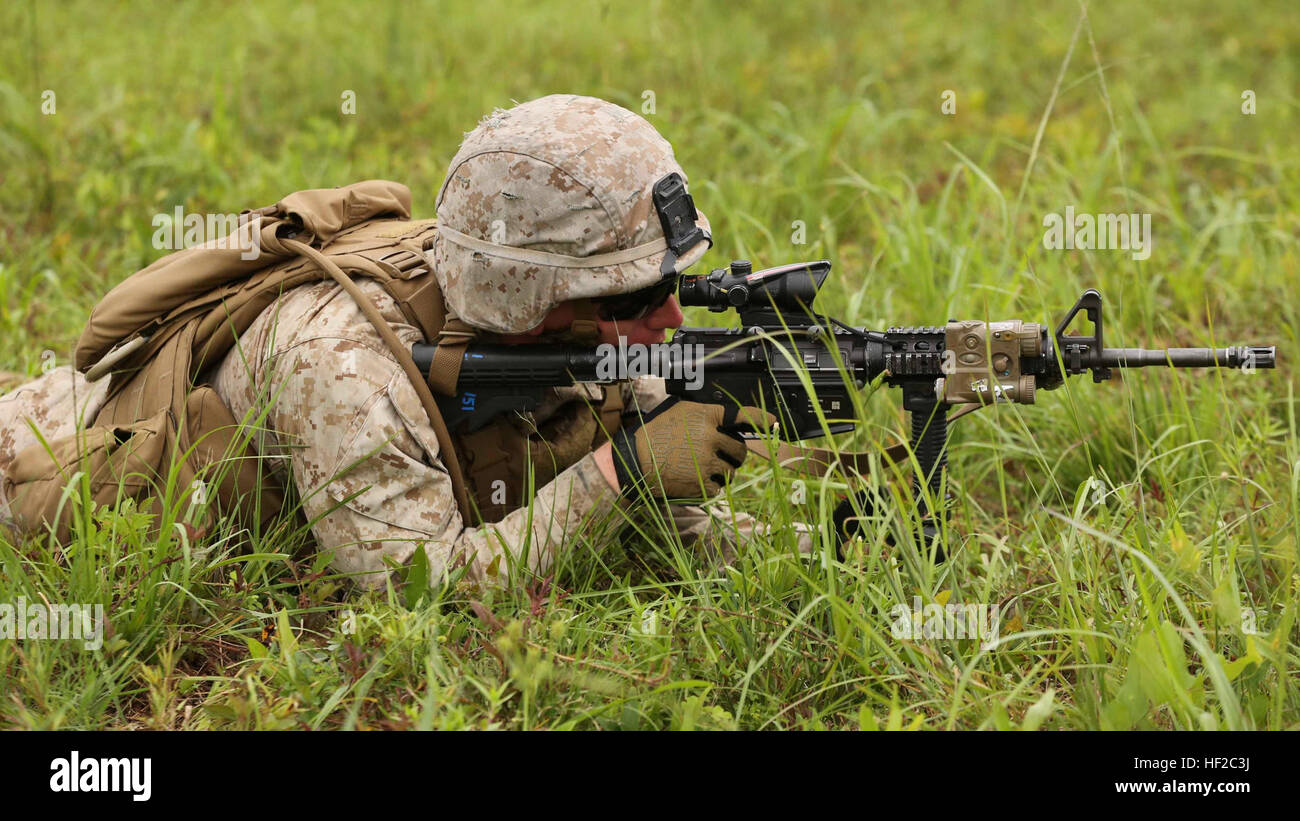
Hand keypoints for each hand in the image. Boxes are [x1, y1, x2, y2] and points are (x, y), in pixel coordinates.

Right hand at [609, 397, 775, 499]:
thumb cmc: (654, 434)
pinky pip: (719, 488)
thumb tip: (729, 422)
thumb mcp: (678, 412)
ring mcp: (708, 461)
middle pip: (740, 450)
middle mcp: (710, 436)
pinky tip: (694, 480)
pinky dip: (710, 487)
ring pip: (731, 472)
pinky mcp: (702, 483)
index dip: (760, 418)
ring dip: (722, 473)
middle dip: (733, 455)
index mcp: (705, 416)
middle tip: (719, 457)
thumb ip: (705, 415)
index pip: (742, 415)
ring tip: (702, 470)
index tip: (773, 422)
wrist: (634, 462)